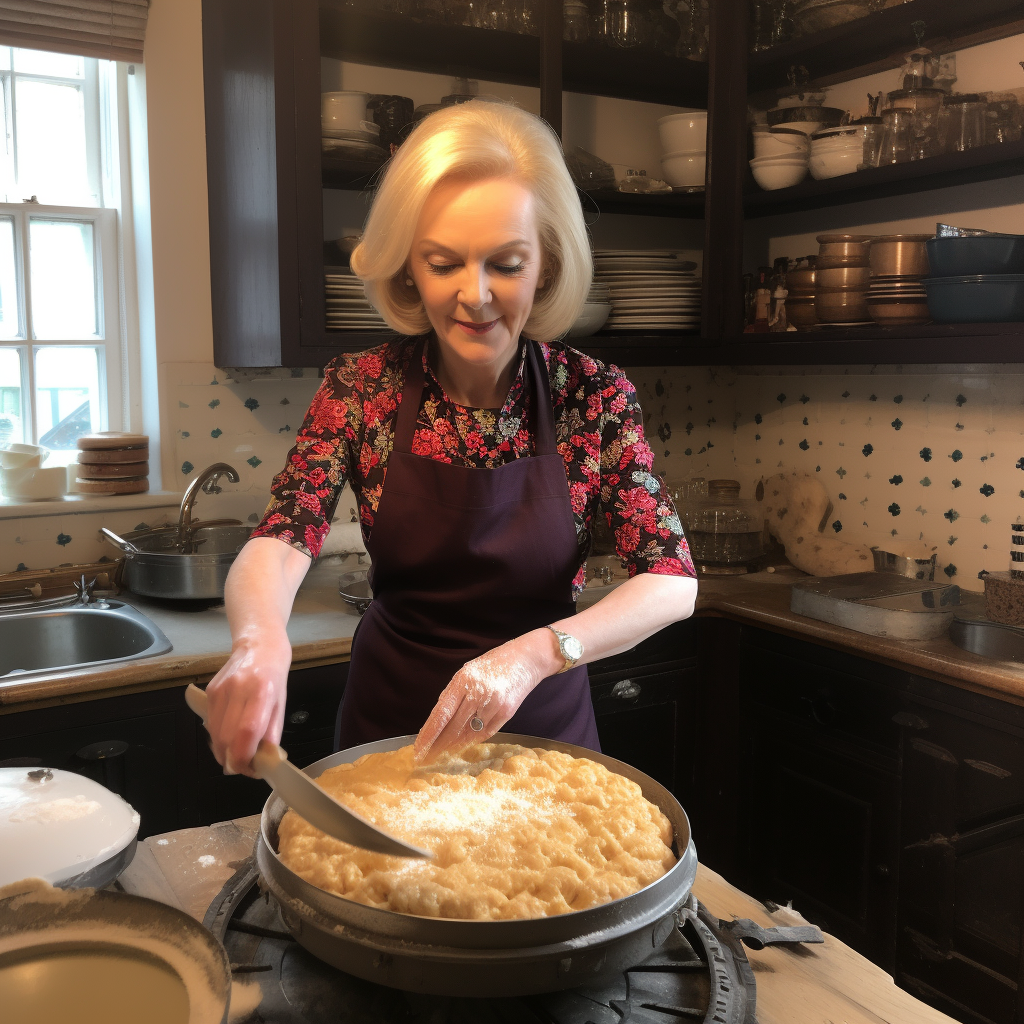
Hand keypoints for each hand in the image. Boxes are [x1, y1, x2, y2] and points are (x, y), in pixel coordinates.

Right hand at [204, 631, 292, 776]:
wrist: (259, 646)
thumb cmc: (275, 676)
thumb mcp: (281, 704)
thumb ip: (271, 733)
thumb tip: (264, 761)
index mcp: (262, 692)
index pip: (247, 732)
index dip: (245, 757)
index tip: (250, 769)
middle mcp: (238, 690)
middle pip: (226, 737)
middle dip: (233, 760)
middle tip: (244, 766)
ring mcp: (220, 690)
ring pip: (214, 734)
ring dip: (223, 751)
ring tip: (237, 753)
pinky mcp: (210, 691)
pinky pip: (210, 723)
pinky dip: (218, 737)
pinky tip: (229, 736)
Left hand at [413, 630, 560, 762]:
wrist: (526, 657)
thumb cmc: (493, 664)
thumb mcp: (467, 672)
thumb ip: (454, 694)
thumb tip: (438, 722)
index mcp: (463, 679)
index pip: (441, 713)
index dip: (429, 734)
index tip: (419, 749)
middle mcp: (478, 692)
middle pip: (453, 727)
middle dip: (438, 745)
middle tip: (426, 757)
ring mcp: (494, 704)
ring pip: (469, 733)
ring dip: (454, 744)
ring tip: (442, 752)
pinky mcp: (507, 712)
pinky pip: (485, 733)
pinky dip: (472, 740)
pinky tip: (462, 745)